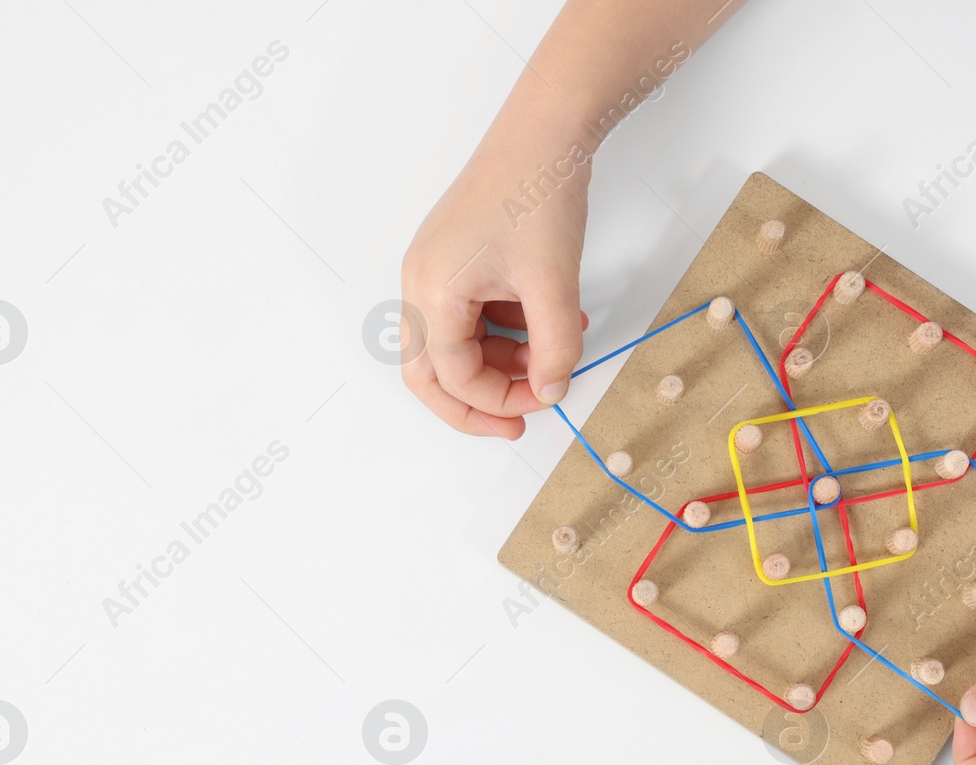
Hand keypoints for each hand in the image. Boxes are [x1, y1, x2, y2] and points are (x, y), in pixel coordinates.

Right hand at [400, 136, 590, 437]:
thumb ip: (554, 349)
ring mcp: (435, 270)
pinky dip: (508, 328)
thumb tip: (552, 390)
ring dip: (504, 360)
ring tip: (554, 354)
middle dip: (477, 401)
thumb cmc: (536, 196)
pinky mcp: (455, 259)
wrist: (543, 132)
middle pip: (431, 371)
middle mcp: (421, 284)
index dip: (498, 400)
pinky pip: (472, 313)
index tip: (543, 402)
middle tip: (518, 421)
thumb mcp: (554, 285)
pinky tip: (551, 321)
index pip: (453, 375)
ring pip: (456, 344)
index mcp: (432, 293)